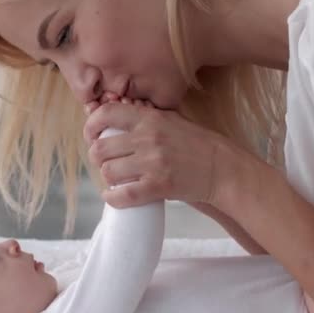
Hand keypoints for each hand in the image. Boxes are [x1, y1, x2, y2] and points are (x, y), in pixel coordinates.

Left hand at [83, 94, 250, 208]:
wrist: (223, 168)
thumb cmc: (196, 144)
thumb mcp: (170, 120)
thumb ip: (143, 118)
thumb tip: (111, 120)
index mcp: (149, 118)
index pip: (105, 114)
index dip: (90, 127)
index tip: (91, 137)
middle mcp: (148, 138)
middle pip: (100, 149)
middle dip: (97, 158)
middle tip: (105, 163)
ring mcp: (152, 163)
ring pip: (108, 172)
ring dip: (107, 179)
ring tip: (116, 179)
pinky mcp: (159, 186)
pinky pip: (123, 195)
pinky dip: (113, 199)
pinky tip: (114, 197)